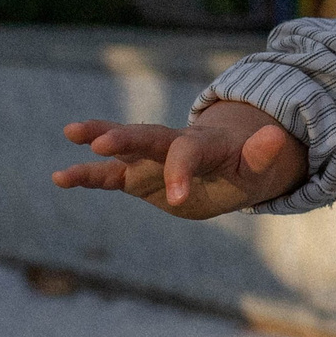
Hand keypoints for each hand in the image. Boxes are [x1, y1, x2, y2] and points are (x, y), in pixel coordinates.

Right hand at [50, 100, 307, 219]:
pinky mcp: (139, 177)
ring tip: (67, 144)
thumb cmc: (247, 164)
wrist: (232, 161)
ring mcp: (152, 160)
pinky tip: (59, 178)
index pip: (188, 154)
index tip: (178, 199)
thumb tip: (276, 137)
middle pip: (147, 137)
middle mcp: (172, 146)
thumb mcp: (262, 164)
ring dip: (97, 144)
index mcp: (203, 146)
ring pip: (122, 151)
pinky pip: (108, 176)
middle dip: (125, 138)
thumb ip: (265, 153)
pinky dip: (86, 176)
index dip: (182, 173)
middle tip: (99, 141)